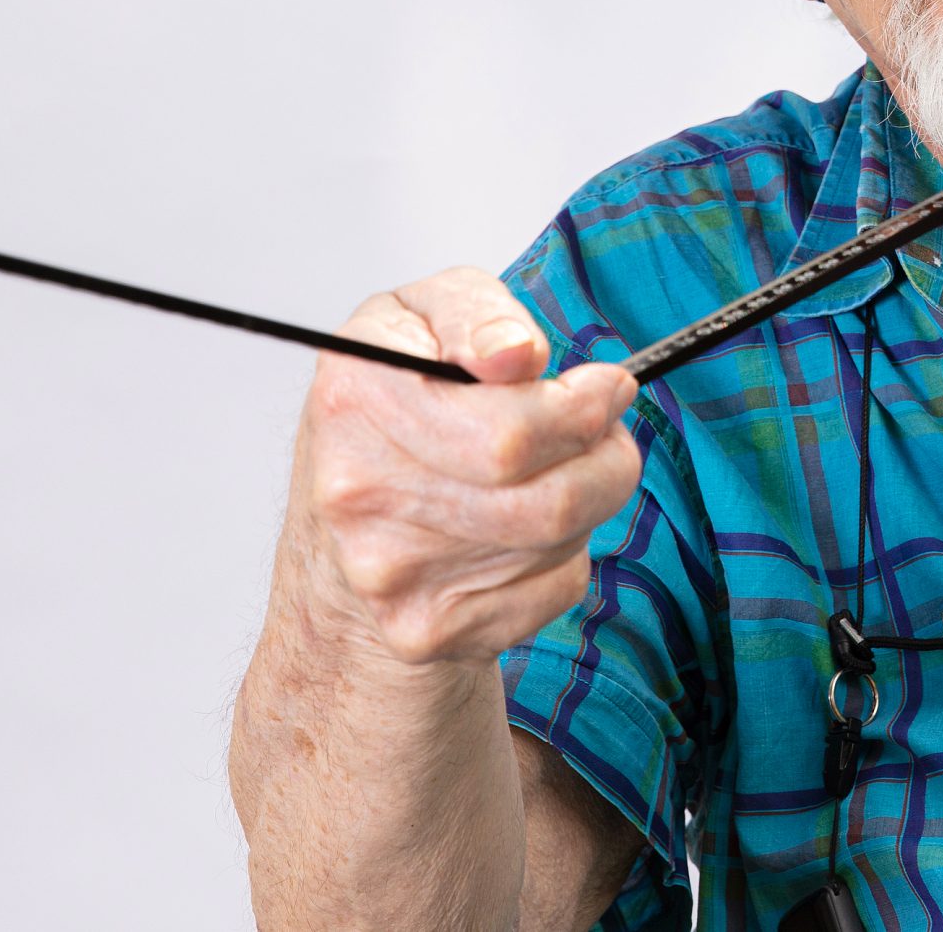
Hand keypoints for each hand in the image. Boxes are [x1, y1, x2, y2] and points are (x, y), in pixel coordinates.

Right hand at [288, 267, 640, 663]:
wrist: (334, 537)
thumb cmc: (395, 405)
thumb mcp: (421, 316)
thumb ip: (475, 313)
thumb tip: (517, 354)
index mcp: (357, 398)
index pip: (510, 430)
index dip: (582, 408)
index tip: (606, 387)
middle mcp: (361, 493)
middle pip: (547, 499)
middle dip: (605, 456)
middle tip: (607, 428)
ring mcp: (391, 573)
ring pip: (560, 541)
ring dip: (591, 496)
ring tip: (568, 468)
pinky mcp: (425, 630)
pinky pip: (554, 588)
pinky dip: (567, 553)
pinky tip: (531, 526)